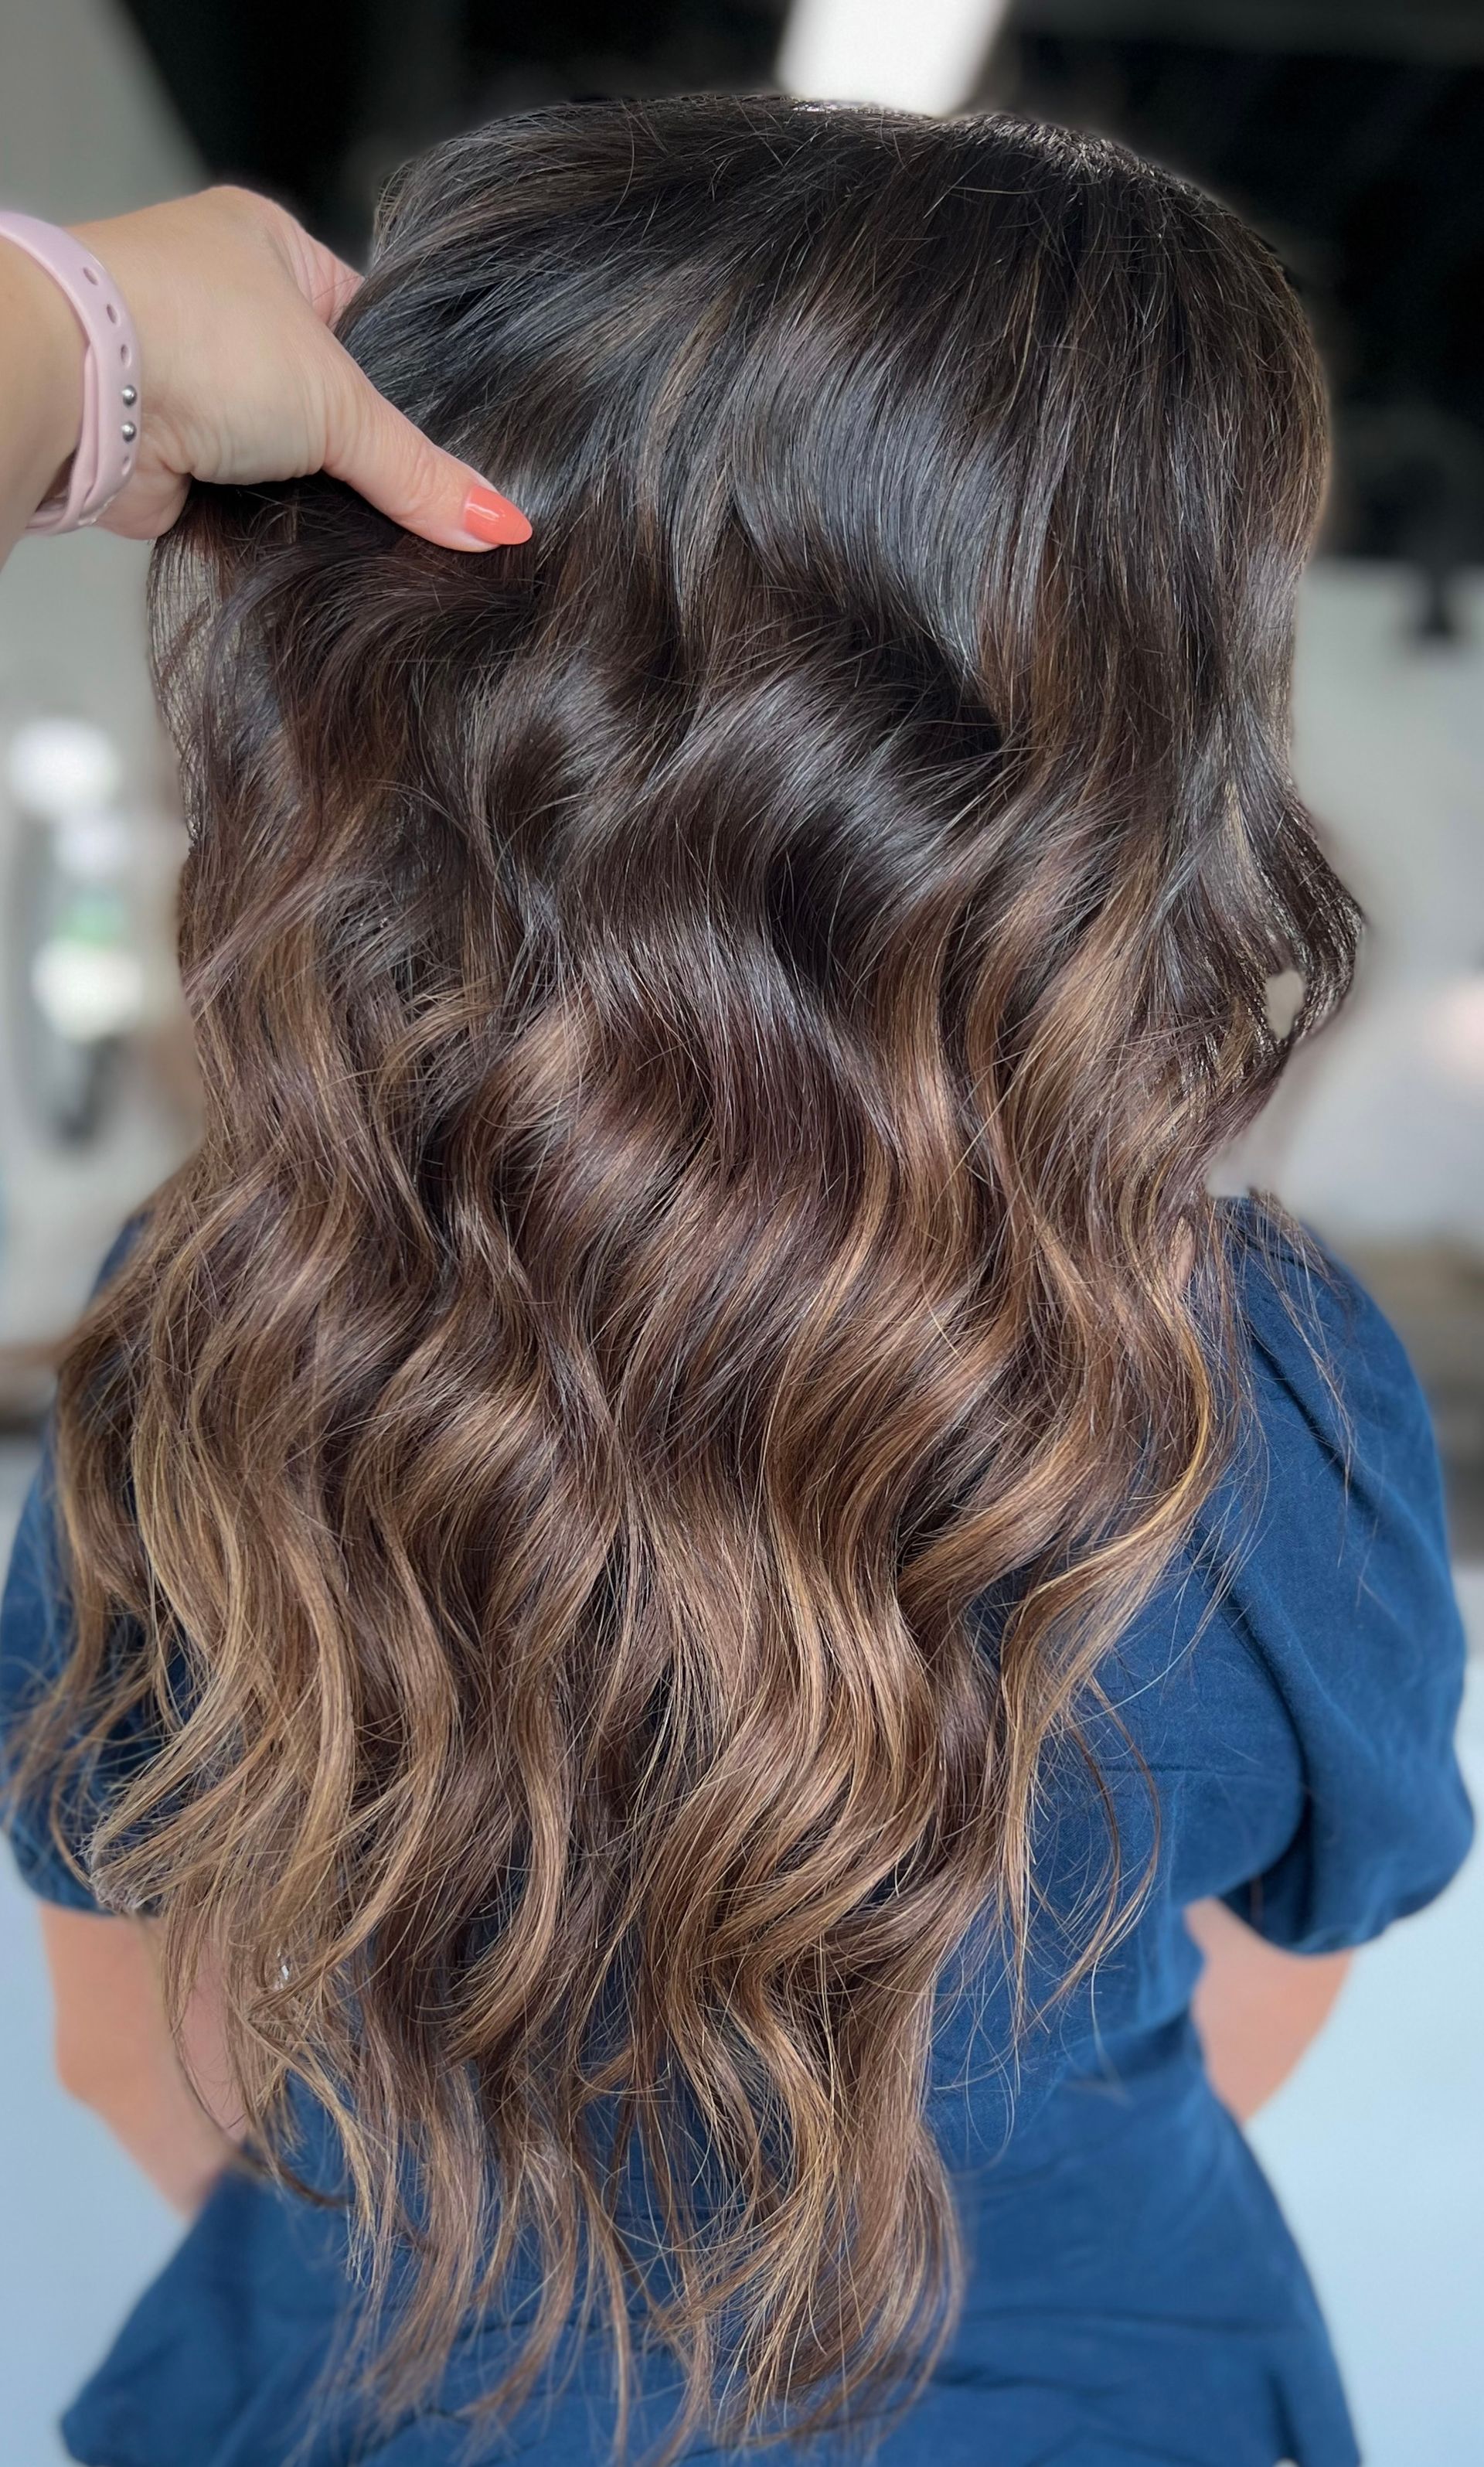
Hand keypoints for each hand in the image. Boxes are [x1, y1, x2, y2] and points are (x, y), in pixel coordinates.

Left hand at [49, 187, 527, 550]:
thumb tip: (501, 522)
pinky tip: (315, 544)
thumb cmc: (198, 335)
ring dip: (317, 492)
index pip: (372, 324)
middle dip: (363, 450)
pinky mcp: (173, 455)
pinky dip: (275, 523)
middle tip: (423, 498)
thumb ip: (420, 470)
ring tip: (373, 527)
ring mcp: (195, 379)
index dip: (412, 385)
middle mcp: (228, 307)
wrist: (86, 389)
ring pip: (289, 454)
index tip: (453, 442)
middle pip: (331, 398)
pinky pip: (249, 500)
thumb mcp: (339, 401)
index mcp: (272, 248)